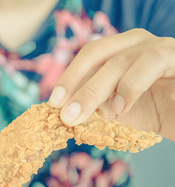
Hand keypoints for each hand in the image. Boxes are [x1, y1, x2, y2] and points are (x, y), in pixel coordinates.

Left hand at [48, 29, 174, 140]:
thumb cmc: (155, 113)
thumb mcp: (116, 111)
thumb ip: (94, 107)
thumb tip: (63, 112)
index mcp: (121, 50)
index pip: (89, 54)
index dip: (69, 76)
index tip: (54, 102)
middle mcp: (139, 43)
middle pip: (99, 54)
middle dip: (77, 87)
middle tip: (66, 115)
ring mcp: (160, 47)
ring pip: (121, 60)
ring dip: (97, 89)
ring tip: (87, 115)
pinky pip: (152, 62)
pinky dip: (131, 86)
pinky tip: (122, 107)